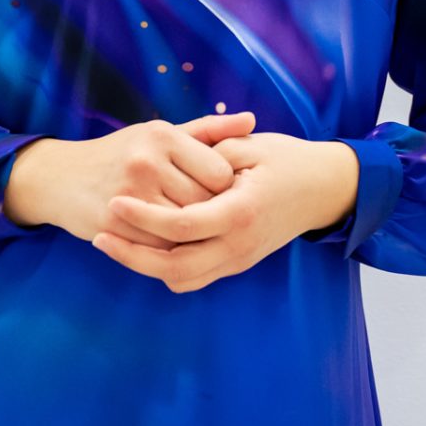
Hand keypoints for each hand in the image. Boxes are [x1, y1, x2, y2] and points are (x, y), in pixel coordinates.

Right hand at [4, 110, 257, 244]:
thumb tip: (253, 121)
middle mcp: (147, 162)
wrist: (62, 178)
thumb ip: (210, 130)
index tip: (224, 194)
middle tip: (216, 218)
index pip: (220, 172)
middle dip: (213, 214)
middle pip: (204, 202)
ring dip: (194, 235)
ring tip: (197, 231)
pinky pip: (159, 247)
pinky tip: (172, 242)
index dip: (228, 189)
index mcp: (163, 136)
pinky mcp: (114, 225)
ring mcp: (129, 195)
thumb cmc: (123, 153)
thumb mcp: (162, 134)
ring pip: (185, 229)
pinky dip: (171, 249)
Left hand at [93, 130, 359, 292]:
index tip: (114, 202)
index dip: (143, 217)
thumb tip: (171, 162)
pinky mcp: (237, 262)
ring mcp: (239, 259)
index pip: (181, 226)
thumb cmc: (287, 160)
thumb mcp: (250, 146)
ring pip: (182, 279)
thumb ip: (210, 154)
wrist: (325, 189)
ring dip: (146, 266)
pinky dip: (167, 267)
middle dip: (133, 256)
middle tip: (101, 236)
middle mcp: (238, 244)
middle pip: (174, 267)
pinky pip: (195, 277)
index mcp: (240, 212)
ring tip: (115, 242)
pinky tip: (147, 245)